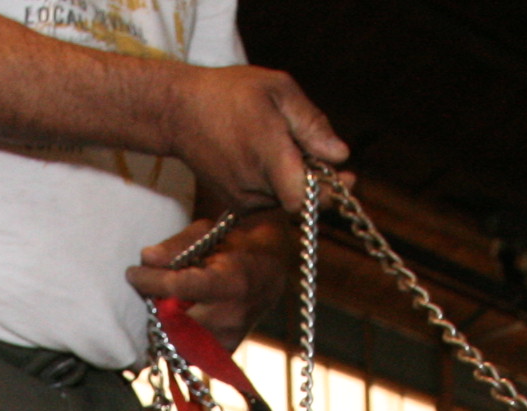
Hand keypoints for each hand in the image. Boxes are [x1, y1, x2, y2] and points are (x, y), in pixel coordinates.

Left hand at [129, 213, 287, 336]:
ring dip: (164, 321)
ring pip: (177, 337)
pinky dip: (178, 336)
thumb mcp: (208, 234)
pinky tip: (180, 319)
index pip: (179, 287)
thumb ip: (176, 245)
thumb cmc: (233, 249)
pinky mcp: (225, 352)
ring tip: (167, 302)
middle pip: (173, 318)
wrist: (268, 276)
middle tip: (149, 289)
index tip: (132, 273)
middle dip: (156, 304)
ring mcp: (229, 338)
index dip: (150, 281)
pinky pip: (188, 350)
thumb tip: (146, 258)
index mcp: (230, 283)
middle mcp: (231, 316)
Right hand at [159, 64, 344, 208]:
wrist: (178, 112)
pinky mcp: (235, 204)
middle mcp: (254, 185)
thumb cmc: (228, 93)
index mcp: (267, 155)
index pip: (303, 199)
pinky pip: (269, 198)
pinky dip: (277, 181)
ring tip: (278, 142)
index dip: (331, 194)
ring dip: (294, 177)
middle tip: (309, 144)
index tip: (348, 177)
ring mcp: (242, 199)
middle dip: (315, 176)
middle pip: (300, 196)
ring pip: (286, 198)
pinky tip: (264, 154)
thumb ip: (311, 123)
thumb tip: (339, 154)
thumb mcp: (277, 89)